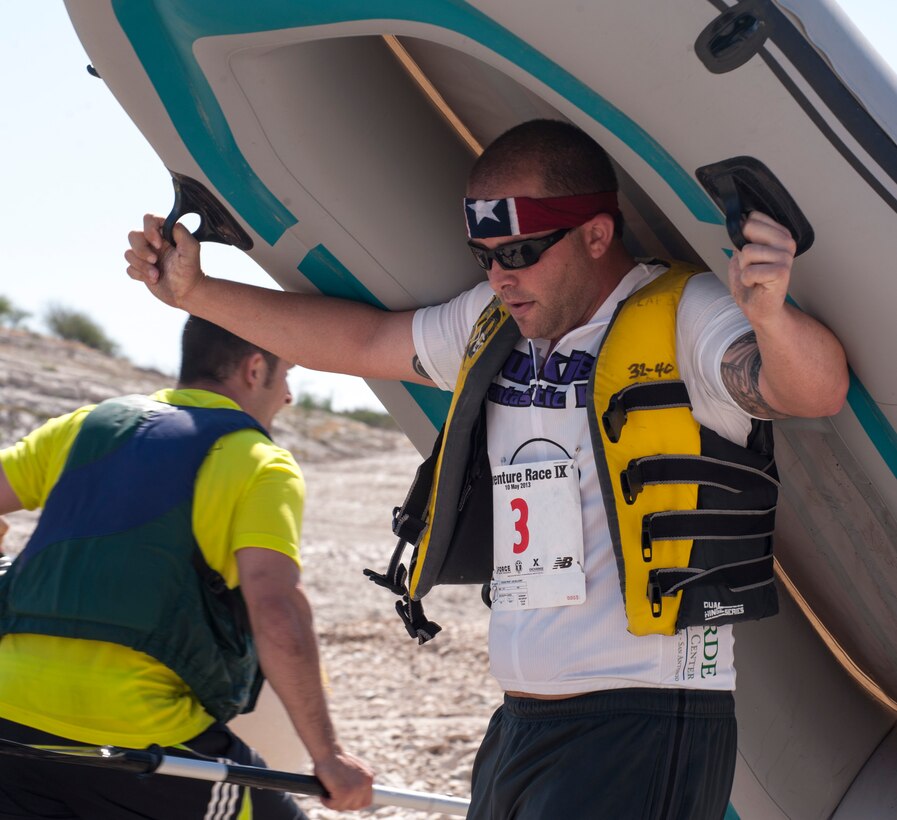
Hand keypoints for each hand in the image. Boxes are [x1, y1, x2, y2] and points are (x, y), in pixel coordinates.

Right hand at [124, 214, 204, 308]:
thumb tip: (168, 222)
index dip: (149, 229)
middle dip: (142, 250)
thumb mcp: (191, 248)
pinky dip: (140, 275)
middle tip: (155, 261)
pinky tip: (153, 280)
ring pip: (129, 253)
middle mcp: (152, 243)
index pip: (149, 219)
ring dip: (142, 266)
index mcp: (164, 234)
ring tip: (156, 275)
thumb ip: (181, 231)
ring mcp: (145, 257)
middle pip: (133, 235)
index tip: (159, 244)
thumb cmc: (191, 270)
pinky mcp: (140, 270)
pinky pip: (129, 269)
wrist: (188, 292)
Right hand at [314, 750, 373, 810]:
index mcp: (369, 777)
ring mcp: (355, 789)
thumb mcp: (354, 769)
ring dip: (334, 802)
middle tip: (334, 796)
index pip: (367, 800)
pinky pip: (334, 805)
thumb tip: (353, 793)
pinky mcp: (344, 792)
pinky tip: (323, 794)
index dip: (355, 802)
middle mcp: (365, 784)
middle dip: (344, 803)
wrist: (329, 751)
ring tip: (328, 792)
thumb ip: (357, 780)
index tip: (346, 799)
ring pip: (343, 806)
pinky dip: (326, 802)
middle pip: (356, 806)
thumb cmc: (336, 758)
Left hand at [727, 211, 796, 328]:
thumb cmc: (752, 282)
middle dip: (742, 251)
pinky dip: (746, 280)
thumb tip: (739, 222)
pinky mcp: (782, 272)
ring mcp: (786, 256)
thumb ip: (742, 238)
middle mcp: (786, 242)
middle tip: (752, 266)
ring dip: (744, 268)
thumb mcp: (741, 254)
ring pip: (747, 251)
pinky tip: (756, 284)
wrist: (759, 307)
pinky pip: (750, 271)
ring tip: (754, 276)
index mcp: (779, 234)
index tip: (751, 253)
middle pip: (749, 228)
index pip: (754, 217)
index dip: (743, 236)